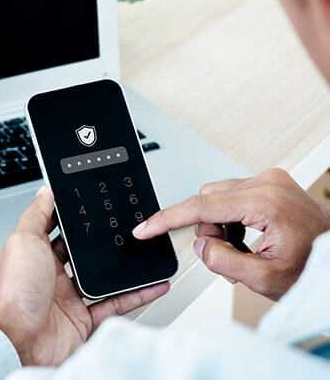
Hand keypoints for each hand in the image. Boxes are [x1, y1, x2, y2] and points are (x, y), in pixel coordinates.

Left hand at [0, 187, 169, 365]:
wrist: (19, 342)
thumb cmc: (14, 295)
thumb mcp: (22, 241)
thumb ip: (35, 216)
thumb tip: (44, 192)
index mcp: (32, 256)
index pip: (54, 230)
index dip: (70, 217)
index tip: (90, 203)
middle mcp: (49, 277)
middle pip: (80, 254)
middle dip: (99, 242)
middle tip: (122, 225)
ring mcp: (67, 299)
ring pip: (102, 278)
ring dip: (122, 268)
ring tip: (141, 251)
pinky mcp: (83, 319)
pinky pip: (115, 303)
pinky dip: (136, 294)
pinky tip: (152, 284)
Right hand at [133, 168, 329, 300]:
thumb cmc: (315, 267)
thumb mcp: (265, 278)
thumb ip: (222, 261)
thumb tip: (201, 245)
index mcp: (265, 202)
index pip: (202, 207)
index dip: (167, 220)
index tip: (146, 228)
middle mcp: (267, 183)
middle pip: (207, 201)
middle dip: (208, 231)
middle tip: (229, 257)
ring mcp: (270, 181)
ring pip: (217, 199)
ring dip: (220, 227)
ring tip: (243, 251)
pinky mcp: (270, 184)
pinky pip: (232, 198)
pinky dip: (231, 221)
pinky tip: (248, 238)